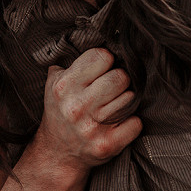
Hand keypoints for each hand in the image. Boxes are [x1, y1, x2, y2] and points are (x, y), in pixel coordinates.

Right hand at [36, 47, 141, 171]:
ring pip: (130, 98)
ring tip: (113, 106)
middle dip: (120, 80)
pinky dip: (131, 122)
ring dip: (126, 100)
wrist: (57, 152)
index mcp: (65, 86)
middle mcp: (77, 106)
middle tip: (112, 88)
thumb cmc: (61, 111)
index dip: (106, 60)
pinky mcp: (107, 145)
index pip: (101, 56)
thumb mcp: (55, 83)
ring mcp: (92, 127)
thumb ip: (70, 62)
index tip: (103, 69)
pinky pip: (136, 123)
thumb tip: (97, 38)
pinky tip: (119, 123)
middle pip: (120, 77)